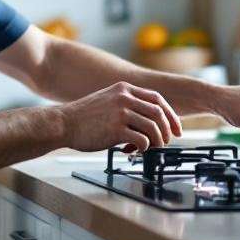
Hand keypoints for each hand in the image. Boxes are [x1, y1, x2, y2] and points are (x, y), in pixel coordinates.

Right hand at [56, 81, 182, 152]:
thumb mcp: (108, 100)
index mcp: (124, 88)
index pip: (158, 99)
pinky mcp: (116, 129)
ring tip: (150, 148)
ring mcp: (121, 112)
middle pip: (159, 113)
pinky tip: (135, 151)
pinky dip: (144, 148)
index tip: (176, 128)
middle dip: (168, 130)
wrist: (63, 123)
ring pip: (153, 128)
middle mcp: (124, 97)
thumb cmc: (84, 117)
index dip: (171, 115)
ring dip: (156, 141)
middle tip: (166, 142)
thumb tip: (148, 122)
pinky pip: (142, 140)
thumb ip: (127, 105)